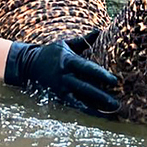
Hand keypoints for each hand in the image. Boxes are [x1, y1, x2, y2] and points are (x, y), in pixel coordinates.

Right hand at [4, 30, 119, 117]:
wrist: (29, 65)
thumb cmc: (51, 53)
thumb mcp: (65, 44)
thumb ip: (83, 41)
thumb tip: (99, 31)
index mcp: (68, 61)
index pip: (87, 68)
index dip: (101, 75)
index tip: (115, 80)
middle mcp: (65, 76)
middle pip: (85, 87)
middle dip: (102, 96)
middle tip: (117, 102)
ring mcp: (61, 88)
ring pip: (81, 100)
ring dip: (97, 107)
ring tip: (112, 111)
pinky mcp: (59, 96)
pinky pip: (74, 105)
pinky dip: (87, 111)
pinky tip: (98, 115)